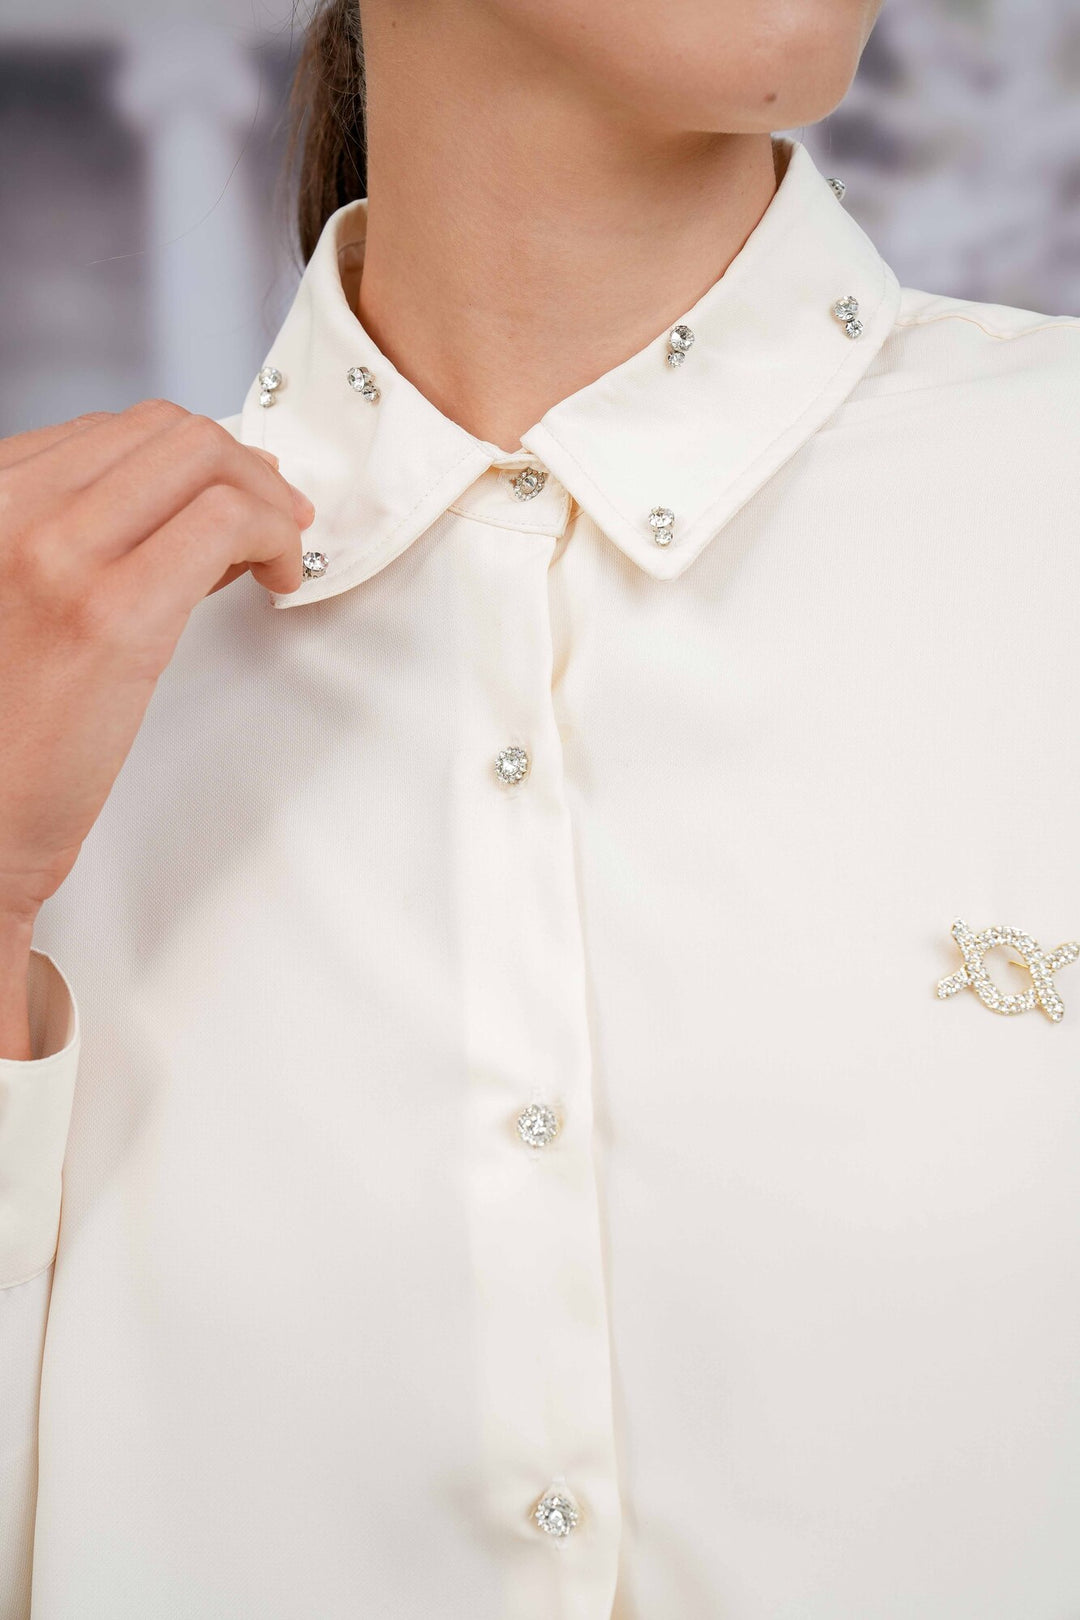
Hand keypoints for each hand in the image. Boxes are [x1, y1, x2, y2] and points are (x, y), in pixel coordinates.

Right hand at [0, 400, 314, 924]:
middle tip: (278, 518)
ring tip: (281, 554)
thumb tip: (200, 513)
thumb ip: (93, 545)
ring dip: (264, 498)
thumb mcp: (26, 604)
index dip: (192, 461)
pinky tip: (279, 580)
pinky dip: (275, 536)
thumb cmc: (5, 734)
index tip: (232, 499)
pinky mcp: (112, 613)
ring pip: (202, 459)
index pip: (110, 432)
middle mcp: (9, 509)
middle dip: (239, 467)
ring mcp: (56, 553)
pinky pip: (224, 521)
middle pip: (165, 430)